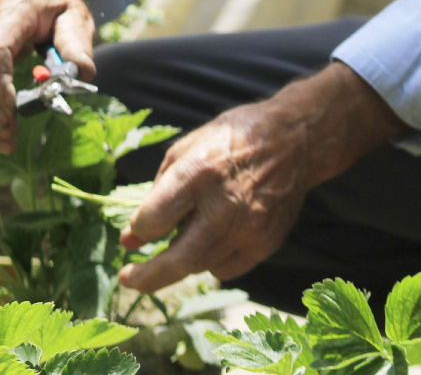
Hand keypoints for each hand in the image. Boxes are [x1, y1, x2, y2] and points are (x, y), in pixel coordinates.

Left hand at [118, 62, 405, 291]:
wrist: (293, 141)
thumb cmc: (230, 141)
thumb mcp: (183, 152)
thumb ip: (154, 195)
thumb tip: (129, 240)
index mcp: (199, 172)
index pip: (156, 218)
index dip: (140, 229)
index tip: (135, 231)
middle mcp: (226, 204)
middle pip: (180, 257)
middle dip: (148, 276)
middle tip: (128, 279)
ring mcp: (250, 227)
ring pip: (200, 265)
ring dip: (179, 261)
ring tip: (177, 239)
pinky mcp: (266, 243)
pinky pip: (225, 268)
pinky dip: (208, 261)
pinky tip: (209, 239)